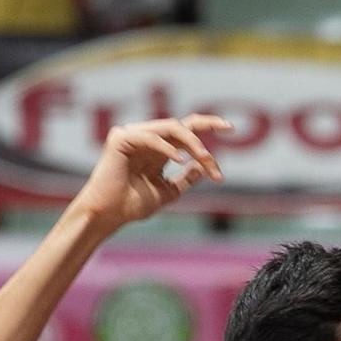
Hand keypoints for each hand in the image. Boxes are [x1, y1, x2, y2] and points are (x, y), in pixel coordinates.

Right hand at [68, 115, 225, 230]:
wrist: (109, 216)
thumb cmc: (132, 205)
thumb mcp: (168, 191)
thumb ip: (185, 179)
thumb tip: (202, 166)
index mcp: (158, 149)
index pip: (186, 130)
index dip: (208, 125)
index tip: (231, 129)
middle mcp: (147, 139)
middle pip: (183, 127)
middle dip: (204, 141)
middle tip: (216, 162)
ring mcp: (134, 135)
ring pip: (171, 128)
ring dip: (192, 143)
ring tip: (205, 159)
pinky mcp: (121, 138)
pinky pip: (151, 136)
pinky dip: (169, 148)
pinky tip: (181, 160)